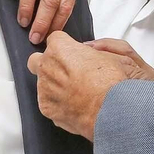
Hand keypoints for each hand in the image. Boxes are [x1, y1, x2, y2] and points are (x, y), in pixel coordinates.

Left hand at [27, 33, 153, 139]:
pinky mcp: (47, 109)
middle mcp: (47, 67)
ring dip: (54, 85)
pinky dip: (58, 103)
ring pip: (42, 83)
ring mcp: (45, 89)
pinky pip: (48, 102)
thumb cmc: (115, 84)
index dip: (66, 46)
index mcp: (61, 49)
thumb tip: (87, 50)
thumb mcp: (116, 55)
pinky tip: (75, 105)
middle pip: (38, 59)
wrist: (115, 114)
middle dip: (50, 63)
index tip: (73, 53)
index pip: (54, 39)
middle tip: (69, 71)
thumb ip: (95, 49)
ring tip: (77, 92)